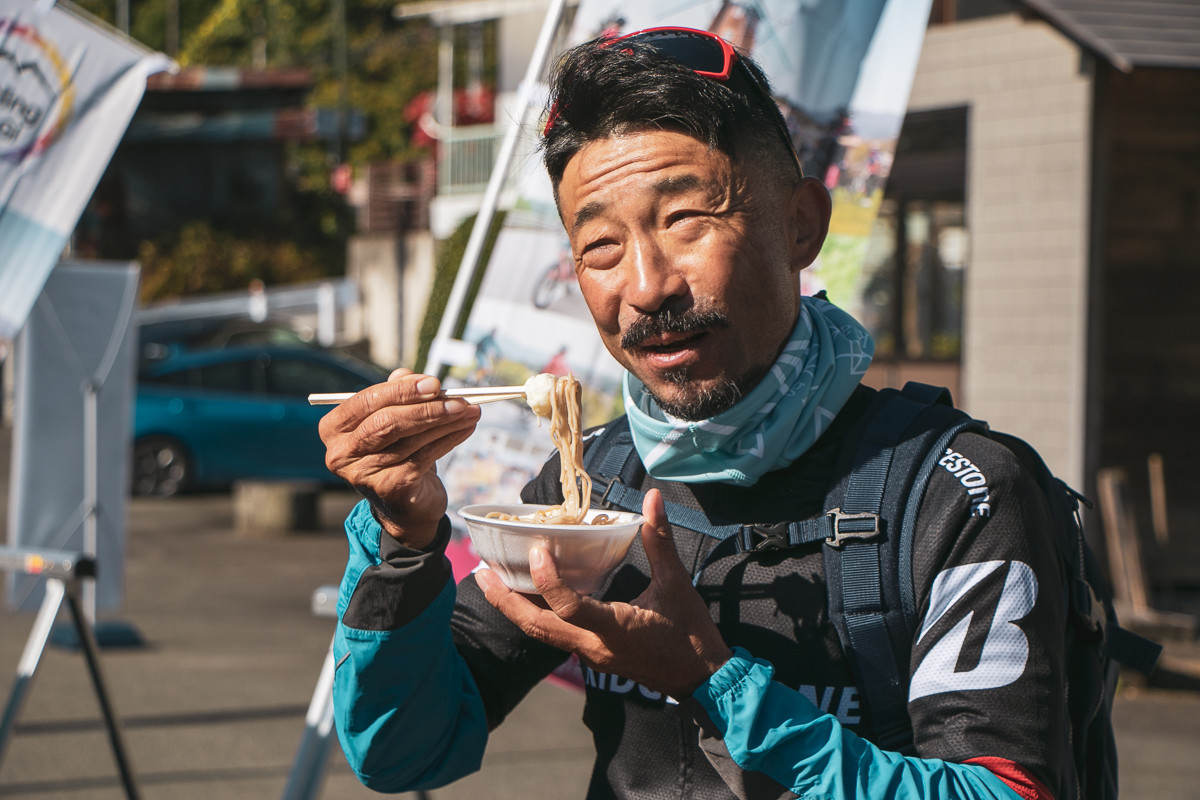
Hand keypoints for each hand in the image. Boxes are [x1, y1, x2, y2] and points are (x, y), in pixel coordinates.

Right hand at [319, 369, 480, 547]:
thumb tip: (408, 375)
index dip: (402, 390)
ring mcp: (363, 474)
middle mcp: (341, 453)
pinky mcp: (389, 488)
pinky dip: (449, 439)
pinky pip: (424, 456)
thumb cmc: (395, 454)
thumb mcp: (392, 421)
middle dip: (427, 407)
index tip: (433, 383)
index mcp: (335, 429)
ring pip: (411, 439)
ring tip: (469, 410)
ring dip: (446, 422)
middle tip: (458, 398)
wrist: (404, 505)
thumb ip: (396, 396)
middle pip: (387, 422)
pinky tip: (465, 429)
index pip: (367, 401)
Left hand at [475, 489, 732, 698]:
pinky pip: (554, 635)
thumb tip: (653, 498)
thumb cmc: (691, 634)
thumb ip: (660, 540)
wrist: (701, 678)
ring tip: (491, 580)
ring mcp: (590, 654)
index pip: (570, 608)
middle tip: (481, 570)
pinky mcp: (592, 655)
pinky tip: (526, 593)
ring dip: (513, 608)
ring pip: (541, 633)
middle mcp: (593, 646)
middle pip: (537, 626)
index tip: (537, 550)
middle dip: (505, 600)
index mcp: (614, 629)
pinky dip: (535, 614)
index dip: (548, 581)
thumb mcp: (677, 584)